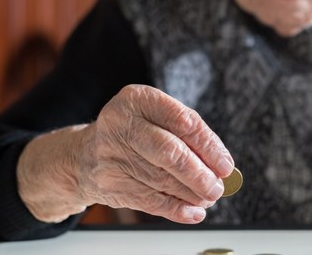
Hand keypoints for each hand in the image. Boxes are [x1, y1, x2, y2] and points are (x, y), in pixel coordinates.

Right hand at [18, 85, 233, 223]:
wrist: (85, 155)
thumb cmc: (135, 133)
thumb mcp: (156, 119)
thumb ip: (188, 135)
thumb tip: (221, 165)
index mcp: (138, 99)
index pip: (183, 121)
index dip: (209, 146)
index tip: (226, 165)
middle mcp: (120, 124)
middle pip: (170, 152)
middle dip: (199, 174)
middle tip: (217, 187)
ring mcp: (111, 154)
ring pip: (162, 179)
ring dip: (191, 193)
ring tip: (208, 197)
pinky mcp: (109, 183)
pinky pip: (150, 200)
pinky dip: (176, 209)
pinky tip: (193, 212)